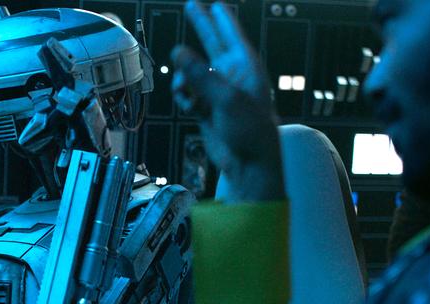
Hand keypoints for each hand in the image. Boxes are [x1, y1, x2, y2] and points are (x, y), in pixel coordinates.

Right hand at [172, 0, 284, 201]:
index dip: (222, 18)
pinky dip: (184, 97)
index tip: (214, 4)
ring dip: (185, 78)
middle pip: (212, 43)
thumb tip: (179, 52)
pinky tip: (187, 103)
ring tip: (184, 88)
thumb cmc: (250, 130)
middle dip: (201, 25)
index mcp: (245, 68)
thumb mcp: (226, 98)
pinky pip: (189, 93)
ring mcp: (218, 92)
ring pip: (194, 73)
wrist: (248, 162)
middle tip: (191, 5)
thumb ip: (201, 74)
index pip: (232, 34)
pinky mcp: (207, 108)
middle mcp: (231, 76)